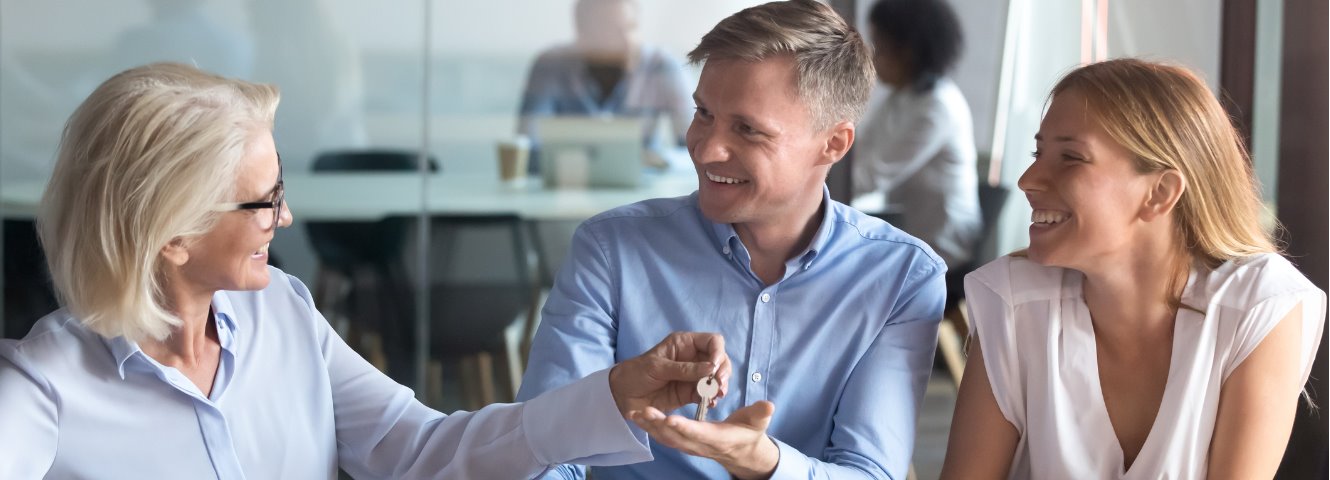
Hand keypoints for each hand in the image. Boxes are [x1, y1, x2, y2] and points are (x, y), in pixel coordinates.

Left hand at [608, 331, 730, 417]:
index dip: (718, 352)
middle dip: (723, 372)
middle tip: (720, 386)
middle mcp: (692, 358)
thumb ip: (684, 369)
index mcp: (684, 344)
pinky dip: (712, 398)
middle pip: (719, 360)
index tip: (715, 367)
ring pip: (716, 378)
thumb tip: (711, 368)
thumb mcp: (657, 367)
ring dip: (720, 386)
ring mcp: (693, 376)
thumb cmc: (635, 373)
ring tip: (717, 396)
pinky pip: (707, 394)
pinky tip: (711, 403)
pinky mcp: (690, 393)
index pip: (712, 341)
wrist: (621, 395)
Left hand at [630, 401, 779, 479]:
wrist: (742, 452)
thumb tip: (768, 406)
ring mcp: (690, 445)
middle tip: (643, 411)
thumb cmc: (750, 432)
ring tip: (634, 413)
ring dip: (649, 427)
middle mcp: (700, 444)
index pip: (699, 433)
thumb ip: (760, 414)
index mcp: (717, 438)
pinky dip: (649, 428)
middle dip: (658, 425)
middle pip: (676, 437)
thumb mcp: (757, 422)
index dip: (685, 428)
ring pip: (666, 438)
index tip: (670, 419)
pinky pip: (664, 437)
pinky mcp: (683, 442)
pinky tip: (637, 417)